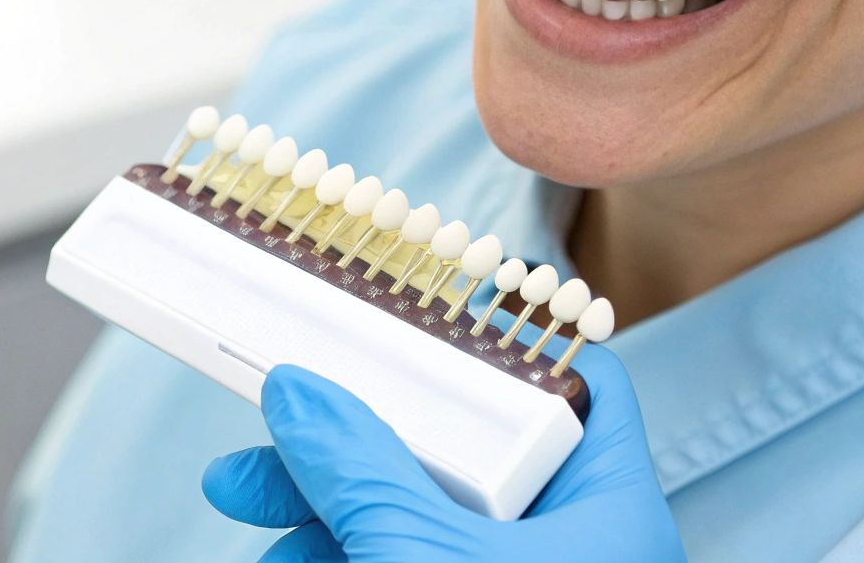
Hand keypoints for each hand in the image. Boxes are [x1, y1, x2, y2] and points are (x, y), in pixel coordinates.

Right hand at [200, 349, 683, 561]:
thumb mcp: (423, 558)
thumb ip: (359, 471)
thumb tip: (299, 391)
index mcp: (606, 513)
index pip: (577, 392)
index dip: (499, 349)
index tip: (409, 325)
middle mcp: (569, 550)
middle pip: (456, 460)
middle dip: (346, 453)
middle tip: (261, 453)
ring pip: (412, 526)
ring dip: (324, 519)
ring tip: (256, 522)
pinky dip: (340, 561)